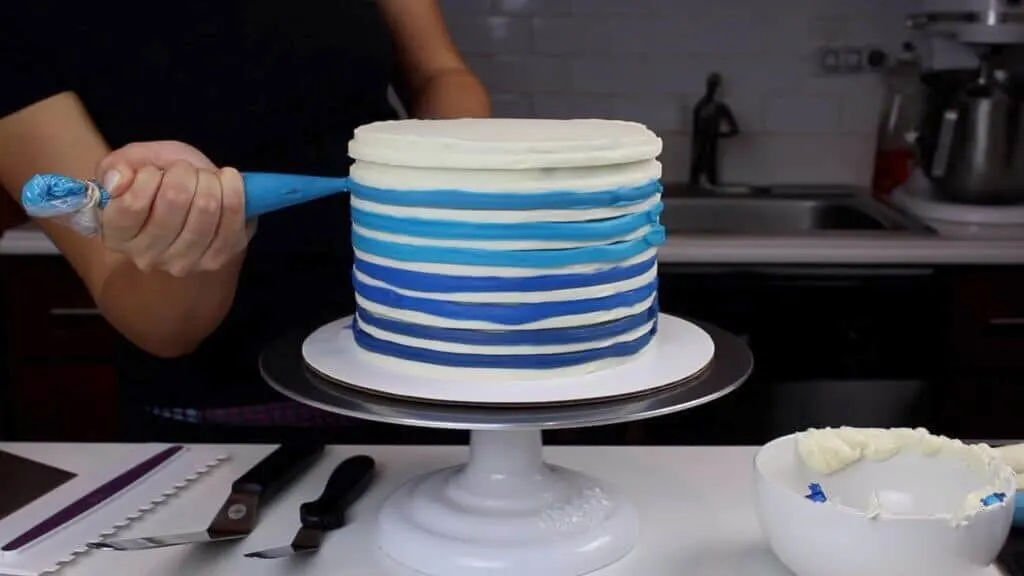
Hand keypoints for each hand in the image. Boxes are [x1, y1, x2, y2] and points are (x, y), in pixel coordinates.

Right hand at [96, 141, 249, 275]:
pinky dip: (234, 193)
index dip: (148, 176)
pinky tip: (228, 180)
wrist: (191, 200)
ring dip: (210, 181)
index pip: (131, 204)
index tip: (155, 169)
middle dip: (184, 172)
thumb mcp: (132, 164)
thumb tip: (119, 179)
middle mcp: (145, 255)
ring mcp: (182, 262)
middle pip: (174, 200)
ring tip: (206, 176)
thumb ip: (117, 167)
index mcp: (116, 233)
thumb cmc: (156, 182)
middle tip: (185, 169)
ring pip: (206, 209)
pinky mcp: (216, 259)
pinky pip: (232, 223)